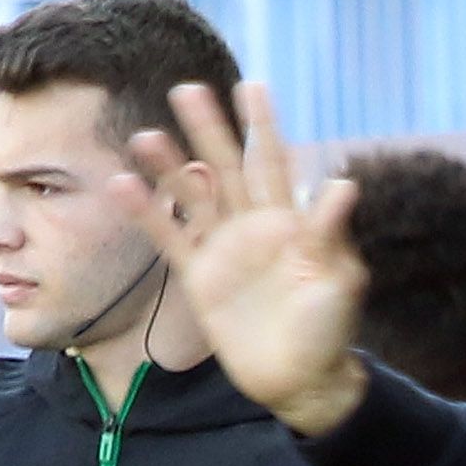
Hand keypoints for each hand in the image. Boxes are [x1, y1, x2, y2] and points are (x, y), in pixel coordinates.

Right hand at [110, 83, 371, 435]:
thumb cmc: (329, 329)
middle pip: (226, 167)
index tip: (251, 86)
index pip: (274, 162)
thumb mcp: (336, 280)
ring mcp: (225, 251)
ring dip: (169, 167)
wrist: (301, 379)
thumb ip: (329, 234)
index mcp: (292, 221)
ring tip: (145, 135)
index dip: (263, 127)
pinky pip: (170, 240)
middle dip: (209, 130)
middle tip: (187, 88)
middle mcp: (254, 227)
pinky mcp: (201, 279)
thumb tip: (343, 185)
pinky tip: (121, 186)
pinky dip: (148, 215)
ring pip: (192, 197)